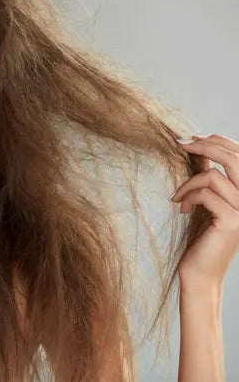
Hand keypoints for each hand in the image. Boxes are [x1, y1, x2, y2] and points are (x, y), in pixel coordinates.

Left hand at [171, 134, 238, 288]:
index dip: (217, 140)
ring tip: (177, 197)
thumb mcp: (206, 200)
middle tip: (180, 144)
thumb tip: (200, 149)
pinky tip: (182, 209)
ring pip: (214, 176)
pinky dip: (188, 197)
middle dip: (205, 146)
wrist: (200, 271)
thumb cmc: (201, 236)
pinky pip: (206, 194)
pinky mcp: (232, 221)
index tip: (190, 138)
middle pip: (234, 158)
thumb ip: (209, 176)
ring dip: (188, 183)